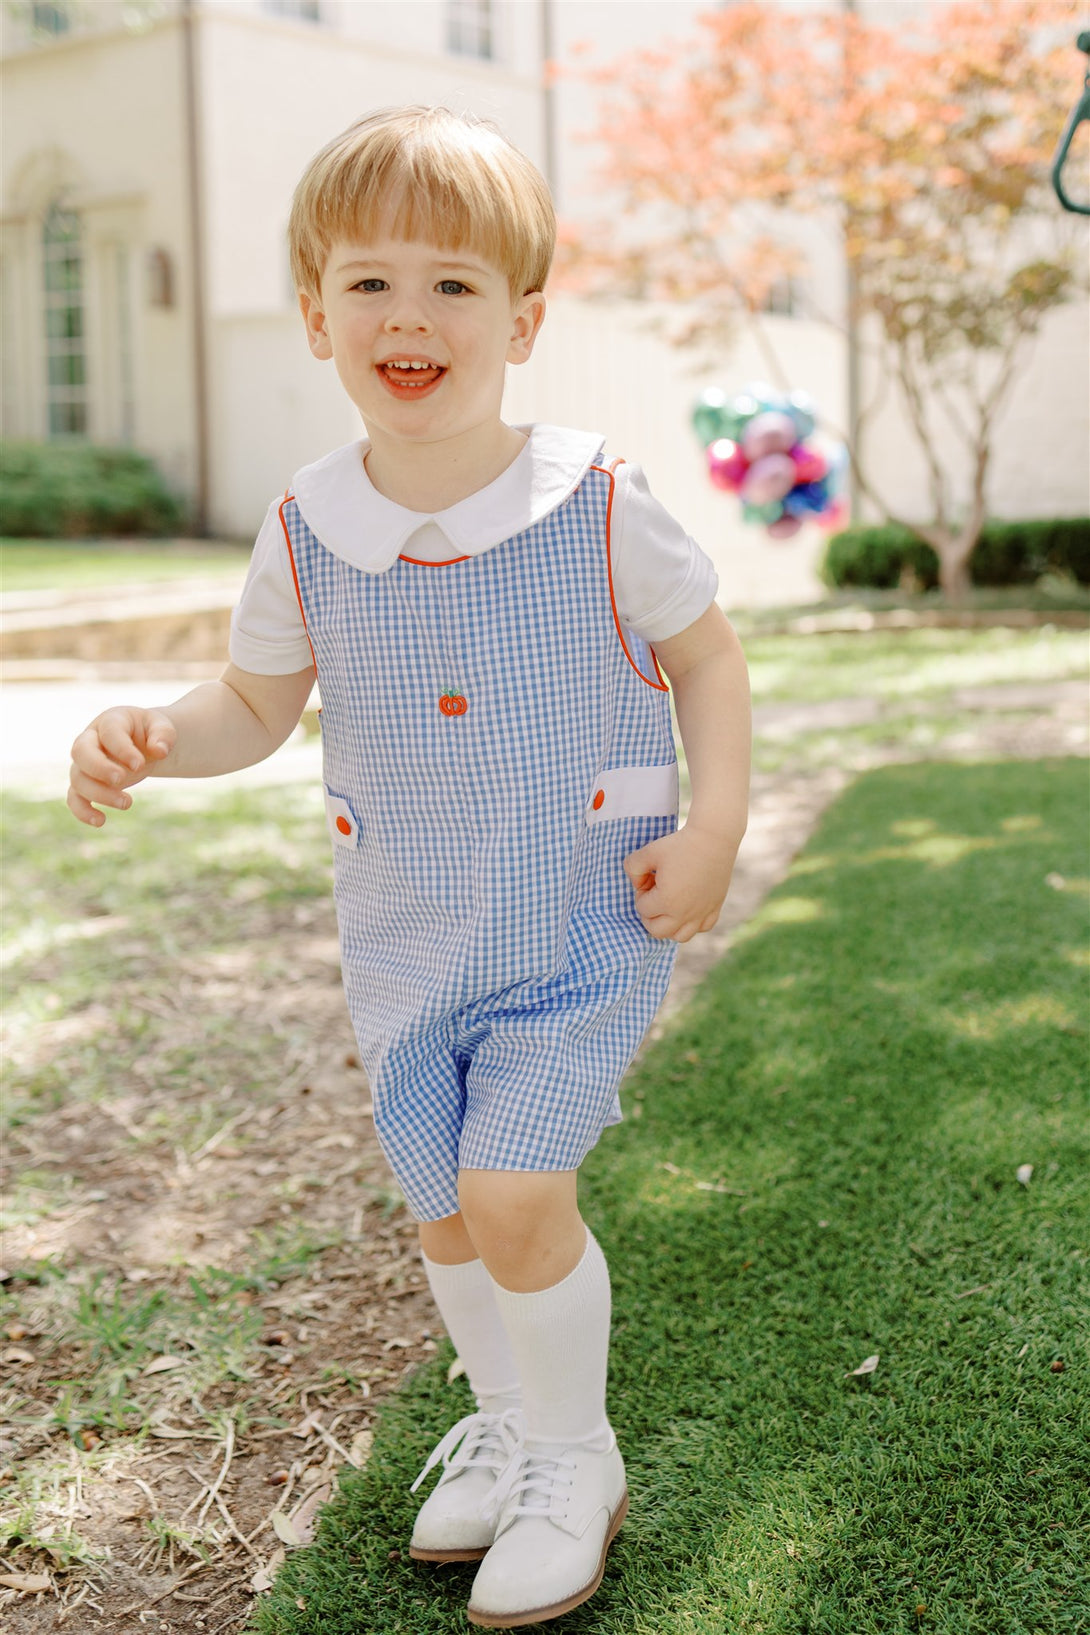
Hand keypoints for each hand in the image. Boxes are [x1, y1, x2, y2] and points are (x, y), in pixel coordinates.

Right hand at [67, 706, 176, 826]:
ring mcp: (85, 762)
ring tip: (128, 803)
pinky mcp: (86, 783)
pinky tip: (100, 821)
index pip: (109, 732)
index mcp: (110, 721)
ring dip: (98, 793)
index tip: (140, 765)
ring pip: (77, 778)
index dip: (122, 749)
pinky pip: (74, 797)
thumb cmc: (150, 732)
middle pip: (80, 752)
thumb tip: (160, 751)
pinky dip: (82, 811)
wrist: (143, 743)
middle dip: (99, 768)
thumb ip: (164, 734)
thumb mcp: (162, 726)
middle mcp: (91, 740)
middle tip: (121, 780)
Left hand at [623, 825, 738, 942]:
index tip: (649, 878)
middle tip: (654, 895)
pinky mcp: (715, 908)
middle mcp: (685, 913)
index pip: (643, 910)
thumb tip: (637, 884)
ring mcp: (702, 913)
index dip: (641, 893)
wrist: (713, 838)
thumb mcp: (648, 851)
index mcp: (666, 901)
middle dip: (650, 915)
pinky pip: (702, 928)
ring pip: (680, 936)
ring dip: (670, 925)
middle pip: (657, 931)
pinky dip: (692, 924)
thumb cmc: (679, 844)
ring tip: (669, 905)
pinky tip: (689, 906)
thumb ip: (632, 868)